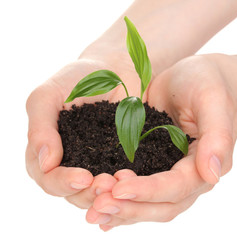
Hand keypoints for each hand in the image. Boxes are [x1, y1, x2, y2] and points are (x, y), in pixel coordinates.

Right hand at [25, 53, 143, 207]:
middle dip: (89, 193)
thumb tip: (45, 164)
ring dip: (108, 194)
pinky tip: (137, 183)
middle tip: (108, 185)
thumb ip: (40, 127)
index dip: (63, 182)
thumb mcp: (49, 95)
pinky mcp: (121, 161)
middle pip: (73, 193)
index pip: (48, 178)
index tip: (84, 177)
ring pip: (98, 193)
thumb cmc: (78, 78)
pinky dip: (127, 186)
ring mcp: (97, 164)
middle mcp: (71, 162)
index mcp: (47, 151)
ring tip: (122, 184)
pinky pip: (123, 180)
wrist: (116, 69)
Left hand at [86, 54, 236, 230]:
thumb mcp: (212, 99)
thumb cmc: (205, 81)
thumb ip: (217, 135)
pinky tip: (98, 208)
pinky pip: (139, 193)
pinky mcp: (155, 166)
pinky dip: (121, 203)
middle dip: (131, 208)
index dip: (150, 191)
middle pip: (163, 205)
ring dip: (122, 211)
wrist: (192, 76)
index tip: (119, 188)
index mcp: (206, 161)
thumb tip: (212, 175)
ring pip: (149, 206)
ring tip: (93, 210)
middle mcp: (191, 175)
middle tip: (98, 205)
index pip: (178, 186)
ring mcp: (171, 173)